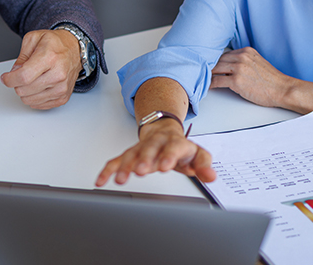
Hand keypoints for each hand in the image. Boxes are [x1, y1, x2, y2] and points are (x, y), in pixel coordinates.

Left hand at [0, 29, 82, 108]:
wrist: (74, 49)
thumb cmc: (55, 43)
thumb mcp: (33, 39)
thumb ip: (20, 57)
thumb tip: (14, 73)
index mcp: (49, 57)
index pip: (23, 77)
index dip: (9, 79)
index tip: (6, 78)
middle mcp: (58, 74)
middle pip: (24, 90)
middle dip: (17, 84)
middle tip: (22, 74)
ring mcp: (61, 87)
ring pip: (30, 100)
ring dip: (26, 91)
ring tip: (32, 79)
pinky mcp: (63, 97)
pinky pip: (39, 105)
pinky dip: (34, 97)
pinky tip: (38, 86)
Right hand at [96, 119, 215, 185]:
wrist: (165, 131)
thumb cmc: (182, 148)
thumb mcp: (198, 155)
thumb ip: (204, 166)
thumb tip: (211, 176)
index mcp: (176, 142)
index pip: (173, 147)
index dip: (169, 156)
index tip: (164, 166)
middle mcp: (157, 142)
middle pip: (149, 148)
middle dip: (144, 159)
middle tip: (140, 171)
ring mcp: (142, 147)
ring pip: (132, 153)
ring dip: (125, 166)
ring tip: (120, 179)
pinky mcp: (131, 153)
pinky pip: (117, 159)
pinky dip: (108, 169)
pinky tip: (101, 180)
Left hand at [210, 47, 294, 107]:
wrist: (282, 89)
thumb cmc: (272, 80)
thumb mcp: (258, 63)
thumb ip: (245, 61)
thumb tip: (230, 67)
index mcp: (247, 51)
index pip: (225, 54)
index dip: (216, 61)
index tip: (209, 65)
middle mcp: (241, 57)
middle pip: (218, 60)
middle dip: (210, 67)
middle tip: (201, 72)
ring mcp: (238, 68)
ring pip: (215, 69)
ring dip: (208, 75)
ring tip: (202, 79)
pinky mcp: (236, 81)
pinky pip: (217, 81)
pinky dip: (210, 84)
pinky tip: (208, 87)